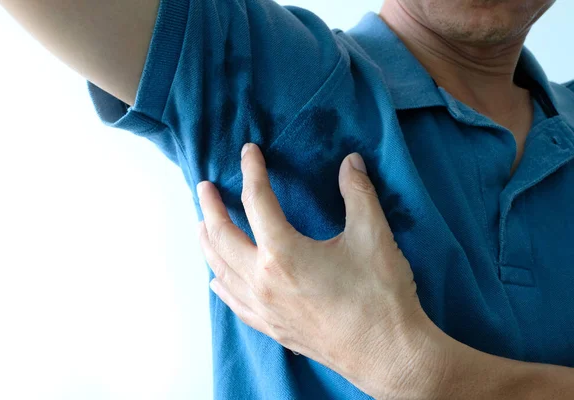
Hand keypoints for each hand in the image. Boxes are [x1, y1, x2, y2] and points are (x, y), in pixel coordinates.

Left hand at [197, 143, 448, 397]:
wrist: (388, 354)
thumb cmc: (380, 296)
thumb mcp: (373, 235)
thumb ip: (357, 193)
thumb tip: (351, 162)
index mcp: (283, 252)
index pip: (256, 200)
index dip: (252, 170)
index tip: (249, 152)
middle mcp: (263, 281)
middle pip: (222, 236)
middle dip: (210, 208)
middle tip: (204, 188)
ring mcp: (264, 308)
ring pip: (220, 269)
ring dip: (208, 243)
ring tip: (202, 226)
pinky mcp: (272, 328)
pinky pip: (234, 302)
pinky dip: (222, 283)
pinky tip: (218, 279)